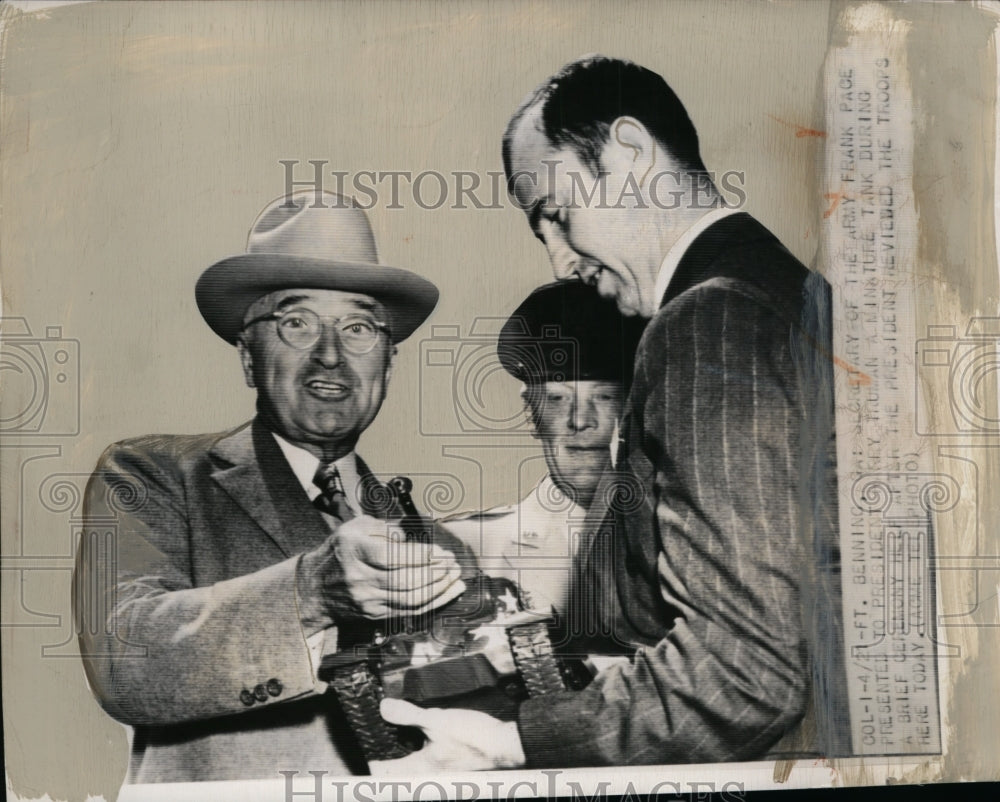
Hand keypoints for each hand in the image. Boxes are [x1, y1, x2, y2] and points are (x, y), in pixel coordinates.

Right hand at [297, 515, 465, 629]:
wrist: (315, 587)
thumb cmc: (341, 551)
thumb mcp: (357, 527)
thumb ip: (386, 528)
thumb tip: (414, 537)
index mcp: (354, 550)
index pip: (393, 556)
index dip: (422, 555)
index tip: (441, 551)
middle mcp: (359, 577)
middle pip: (405, 580)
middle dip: (436, 572)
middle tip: (453, 563)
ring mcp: (367, 599)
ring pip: (411, 599)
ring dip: (439, 588)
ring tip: (455, 576)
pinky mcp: (375, 614)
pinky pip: (409, 611)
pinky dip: (433, 602)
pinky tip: (448, 591)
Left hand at [368, 699, 525, 773]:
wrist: (505, 745)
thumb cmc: (475, 738)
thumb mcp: (438, 720)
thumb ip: (409, 715)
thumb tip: (384, 708)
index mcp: (418, 769)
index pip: (382, 773)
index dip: (368, 761)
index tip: (362, 745)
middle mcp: (425, 776)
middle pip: (394, 772)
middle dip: (383, 756)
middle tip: (375, 736)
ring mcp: (437, 773)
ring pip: (409, 767)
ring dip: (400, 753)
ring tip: (394, 733)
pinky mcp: (446, 765)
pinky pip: (423, 761)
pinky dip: (416, 750)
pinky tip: (420, 734)